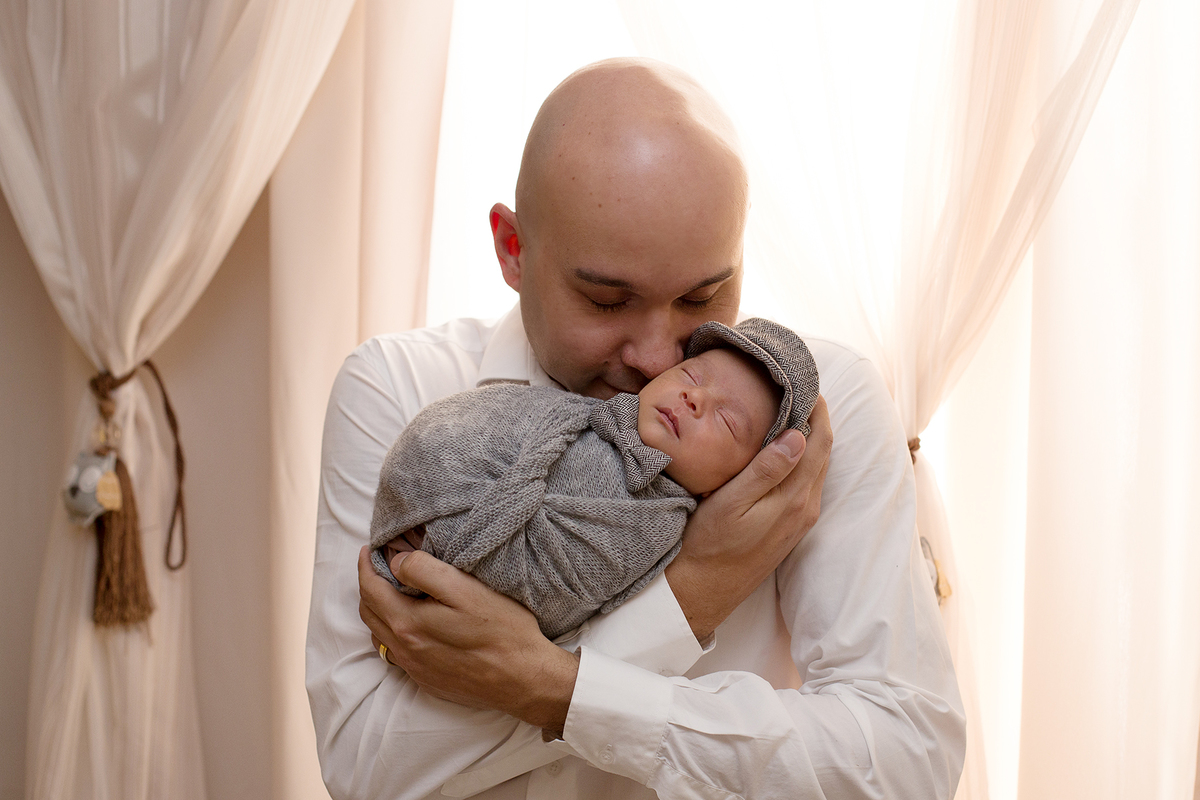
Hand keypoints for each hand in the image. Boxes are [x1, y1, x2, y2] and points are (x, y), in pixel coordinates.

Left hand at [358, 546, 579, 735]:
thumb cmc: (503, 631)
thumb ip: (424, 571)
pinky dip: (392, 632)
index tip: (369, 549)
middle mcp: (405, 649)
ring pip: (379, 634)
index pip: (371, 589)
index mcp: (408, 623)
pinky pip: (395, 653)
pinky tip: (409, 623)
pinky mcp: (427, 679)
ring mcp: (415, 668)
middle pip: (369, 612)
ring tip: (392, 590)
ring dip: (378, 610)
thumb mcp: (466, 589)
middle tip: (379, 565)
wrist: (524, 679)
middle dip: (369, 585)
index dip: (366, 565)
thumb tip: (396, 564)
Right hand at [665, 395, 831, 641]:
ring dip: (809, 436)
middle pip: (823, 451)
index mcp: (795, 498)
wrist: (704, 591)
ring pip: (815, 466)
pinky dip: (801, 457)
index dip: (817, 408)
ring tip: (789, 407)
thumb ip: (766, 471)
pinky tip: (782, 446)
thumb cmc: (709, 545)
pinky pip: (806, 481)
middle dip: (815, 417)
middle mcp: (806, 508)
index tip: (804, 380)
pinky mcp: (790, 526)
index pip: (819, 441)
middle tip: (796, 386)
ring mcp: (800, 518)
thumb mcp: (731, 503)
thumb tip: (799, 436)